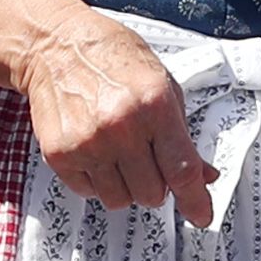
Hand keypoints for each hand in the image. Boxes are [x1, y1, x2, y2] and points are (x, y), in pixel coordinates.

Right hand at [15, 6, 218, 224]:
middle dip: (156, 184)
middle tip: (147, 159)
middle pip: (151, 194)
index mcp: (154, 105)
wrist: (56, 46)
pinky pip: (88, 192)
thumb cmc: (112, 59)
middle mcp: (121, 127)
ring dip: (125, 186)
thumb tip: (204, 175)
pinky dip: (96, 181)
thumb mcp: (162, 86)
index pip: (182, 170)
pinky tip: (95, 151)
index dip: (195, 200)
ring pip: (120, 200)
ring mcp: (87, 142)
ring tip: (119, 153)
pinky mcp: (60, 153)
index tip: (201, 215)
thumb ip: (183, 135)